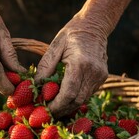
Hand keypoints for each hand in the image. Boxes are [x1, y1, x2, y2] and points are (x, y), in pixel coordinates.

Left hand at [35, 0, 138, 117]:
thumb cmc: (71, 34)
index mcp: (81, 63)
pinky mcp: (102, 77)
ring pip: (83, 99)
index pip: (69, 92)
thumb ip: (45, 67)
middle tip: (47, 113)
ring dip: (69, 106)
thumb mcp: (55, 46)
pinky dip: (76, 98)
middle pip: (77, 100)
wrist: (94, 25)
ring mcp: (100, 76)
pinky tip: (65, 99)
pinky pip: (88, 93)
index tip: (45, 109)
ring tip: (54, 108)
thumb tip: (36, 87)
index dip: (57, 105)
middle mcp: (93, 72)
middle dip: (62, 109)